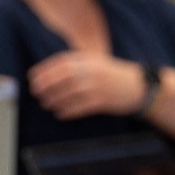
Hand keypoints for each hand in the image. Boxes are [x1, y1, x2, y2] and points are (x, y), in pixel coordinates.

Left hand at [27, 51, 148, 119]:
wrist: (142, 87)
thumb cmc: (114, 76)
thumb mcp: (96, 64)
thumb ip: (76, 65)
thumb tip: (47, 74)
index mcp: (90, 60)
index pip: (61, 62)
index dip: (44, 70)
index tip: (32, 78)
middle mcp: (93, 71)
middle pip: (63, 76)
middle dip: (46, 85)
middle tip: (36, 93)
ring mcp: (99, 86)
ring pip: (70, 92)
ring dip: (54, 99)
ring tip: (46, 104)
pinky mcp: (104, 101)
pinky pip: (81, 107)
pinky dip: (68, 110)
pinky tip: (59, 114)